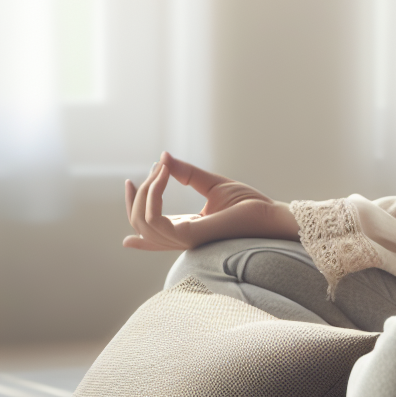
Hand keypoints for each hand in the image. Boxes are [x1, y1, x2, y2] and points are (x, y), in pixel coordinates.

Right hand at [123, 151, 298, 250]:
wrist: (268, 213)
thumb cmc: (247, 202)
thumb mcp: (211, 183)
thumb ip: (186, 173)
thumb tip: (164, 157)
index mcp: (185, 228)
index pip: (149, 227)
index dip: (133, 207)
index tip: (127, 183)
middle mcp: (180, 237)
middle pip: (140, 224)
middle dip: (137, 195)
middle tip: (154, 168)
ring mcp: (183, 240)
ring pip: (143, 222)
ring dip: (146, 191)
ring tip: (160, 169)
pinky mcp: (190, 236)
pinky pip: (155, 221)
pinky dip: (153, 197)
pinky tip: (161, 177)